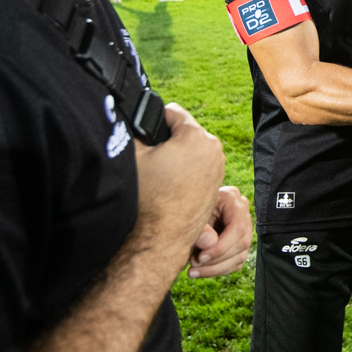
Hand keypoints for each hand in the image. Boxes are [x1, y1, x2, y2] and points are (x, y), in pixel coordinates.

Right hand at [134, 103, 225, 265]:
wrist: (159, 238)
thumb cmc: (147, 198)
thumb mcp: (134, 155)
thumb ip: (136, 129)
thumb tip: (133, 119)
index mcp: (197, 137)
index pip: (173, 112)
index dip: (155, 120)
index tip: (146, 132)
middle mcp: (214, 150)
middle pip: (184, 132)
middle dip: (167, 141)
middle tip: (152, 159)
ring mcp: (218, 168)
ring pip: (191, 150)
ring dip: (177, 156)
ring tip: (160, 174)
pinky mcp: (216, 184)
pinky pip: (199, 167)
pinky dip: (185, 171)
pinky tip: (170, 185)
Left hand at [188, 185, 251, 277]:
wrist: (186, 211)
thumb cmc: (187, 209)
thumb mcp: (190, 214)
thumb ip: (199, 228)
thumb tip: (209, 243)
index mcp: (232, 199)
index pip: (238, 227)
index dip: (221, 246)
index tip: (200, 257)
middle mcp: (243, 213)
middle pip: (241, 243)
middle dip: (217, 259)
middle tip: (194, 264)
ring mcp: (244, 228)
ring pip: (240, 256)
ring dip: (216, 268)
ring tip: (193, 270)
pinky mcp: (240, 244)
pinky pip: (235, 263)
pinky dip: (218, 270)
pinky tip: (201, 271)